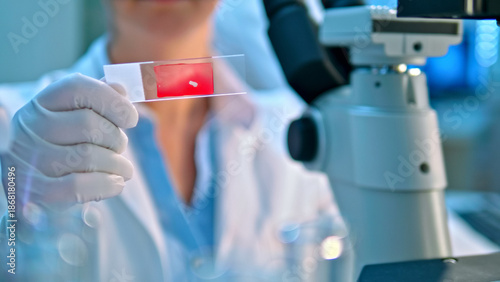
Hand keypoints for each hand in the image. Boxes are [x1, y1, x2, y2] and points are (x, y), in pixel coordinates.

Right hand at [1, 73, 138, 210]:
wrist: (44, 190)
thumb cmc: (70, 148)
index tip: (130, 119)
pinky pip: (79, 186)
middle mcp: (30, 127)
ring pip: (88, 156)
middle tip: (119, 148)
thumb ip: (100, 100)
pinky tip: (116, 183)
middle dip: (116, 139)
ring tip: (122, 169)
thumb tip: (120, 88)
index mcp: (43, 103)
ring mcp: (29, 160)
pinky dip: (107, 185)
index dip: (112, 101)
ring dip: (117, 165)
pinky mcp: (36, 191)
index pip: (78, 87)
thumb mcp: (80, 118)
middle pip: (89, 125)